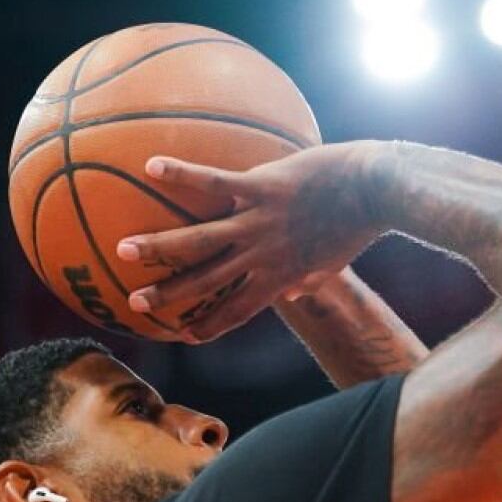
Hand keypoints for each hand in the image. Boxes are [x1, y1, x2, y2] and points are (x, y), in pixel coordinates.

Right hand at [115, 143, 383, 342]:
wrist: (378, 189)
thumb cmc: (359, 222)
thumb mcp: (335, 261)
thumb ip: (310, 279)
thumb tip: (295, 292)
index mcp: (281, 275)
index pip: (240, 310)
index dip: (212, 325)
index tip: (185, 335)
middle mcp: (264, 255)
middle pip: (208, 282)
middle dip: (171, 295)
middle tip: (134, 303)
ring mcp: (261, 222)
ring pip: (200, 240)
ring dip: (160, 247)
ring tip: (123, 250)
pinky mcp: (263, 186)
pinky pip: (215, 181)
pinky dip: (183, 174)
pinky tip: (152, 166)